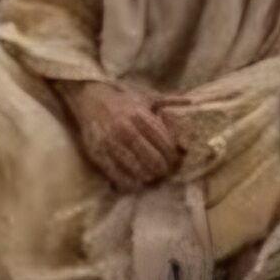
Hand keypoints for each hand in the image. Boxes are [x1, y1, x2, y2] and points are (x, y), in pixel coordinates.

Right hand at [66, 80, 183, 191]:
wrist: (88, 97)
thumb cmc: (121, 100)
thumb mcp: (145, 97)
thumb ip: (168, 102)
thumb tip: (191, 101)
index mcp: (139, 115)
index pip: (165, 144)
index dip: (173, 156)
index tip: (175, 159)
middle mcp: (125, 129)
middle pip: (153, 160)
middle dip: (163, 169)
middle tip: (165, 170)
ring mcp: (110, 143)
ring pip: (137, 170)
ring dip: (149, 176)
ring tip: (152, 175)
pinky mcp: (98, 154)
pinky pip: (118, 176)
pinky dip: (130, 182)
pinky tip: (136, 181)